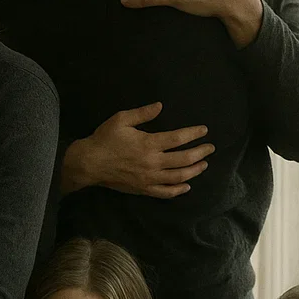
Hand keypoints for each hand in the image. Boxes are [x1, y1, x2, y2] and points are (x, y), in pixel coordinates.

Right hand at [62, 102, 213, 198]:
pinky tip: (186, 185)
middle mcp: (153, 162)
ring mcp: (149, 178)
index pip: (179, 138)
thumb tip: (160, 106)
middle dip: (200, 152)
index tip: (204, 131)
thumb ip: (142, 113)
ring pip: (178, 177)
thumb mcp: (121, 120)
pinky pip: (165, 192)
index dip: (194, 134)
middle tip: (210, 148)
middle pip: (184, 159)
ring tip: (204, 164)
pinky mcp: (143, 189)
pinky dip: (178, 190)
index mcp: (149, 143)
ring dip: (194, 170)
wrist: (88, 163)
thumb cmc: (104, 139)